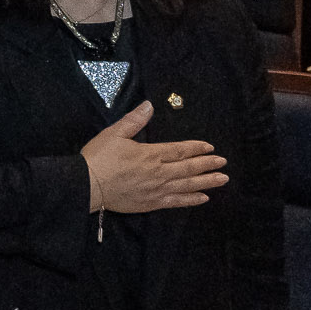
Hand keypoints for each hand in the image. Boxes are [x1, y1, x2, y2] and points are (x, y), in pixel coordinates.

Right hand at [81, 101, 228, 211]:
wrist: (87, 185)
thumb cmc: (99, 158)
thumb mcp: (114, 133)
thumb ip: (134, 120)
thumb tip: (149, 105)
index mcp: (151, 154)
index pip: (180, 150)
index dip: (197, 148)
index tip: (210, 147)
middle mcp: (159, 172)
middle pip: (189, 168)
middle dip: (207, 164)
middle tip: (223, 163)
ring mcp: (157, 190)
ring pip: (188, 185)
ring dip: (206, 182)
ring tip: (222, 179)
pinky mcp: (152, 203)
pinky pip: (177, 202)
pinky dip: (191, 199)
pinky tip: (203, 197)